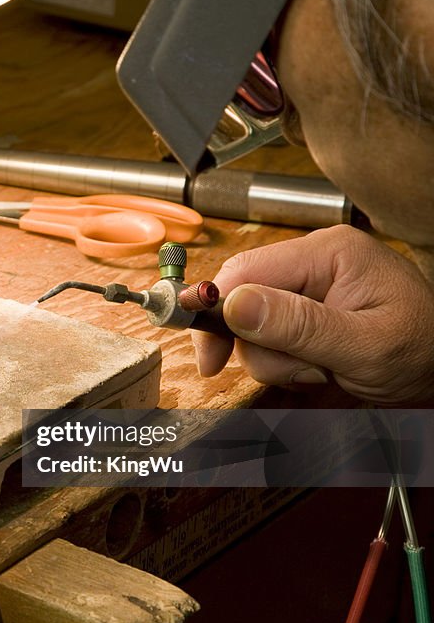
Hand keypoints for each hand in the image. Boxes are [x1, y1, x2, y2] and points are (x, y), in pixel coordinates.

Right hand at [194, 225, 433, 405]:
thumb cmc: (424, 355)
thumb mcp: (363, 346)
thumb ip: (298, 325)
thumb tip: (233, 304)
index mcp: (328, 253)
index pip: (245, 271)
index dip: (217, 312)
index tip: (209, 356)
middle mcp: (314, 261)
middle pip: (242, 300)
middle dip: (261, 345)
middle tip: (300, 370)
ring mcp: (309, 285)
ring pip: (252, 326)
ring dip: (278, 360)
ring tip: (322, 370)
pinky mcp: (307, 309)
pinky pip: (269, 336)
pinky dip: (285, 362)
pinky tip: (319, 368)